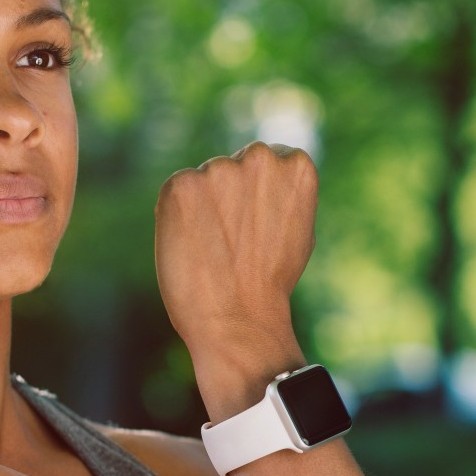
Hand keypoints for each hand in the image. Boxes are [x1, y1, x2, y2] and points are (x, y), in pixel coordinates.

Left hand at [154, 141, 316, 352]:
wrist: (239, 318)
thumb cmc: (271, 282)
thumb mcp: (298, 229)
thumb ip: (282, 194)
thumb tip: (263, 179)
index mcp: (296, 165)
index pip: (270, 159)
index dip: (258, 195)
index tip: (257, 225)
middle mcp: (259, 157)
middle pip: (233, 166)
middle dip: (229, 195)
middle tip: (233, 240)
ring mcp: (219, 168)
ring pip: (204, 180)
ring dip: (203, 205)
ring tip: (214, 248)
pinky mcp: (181, 184)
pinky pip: (176, 192)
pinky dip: (177, 216)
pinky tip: (194, 246)